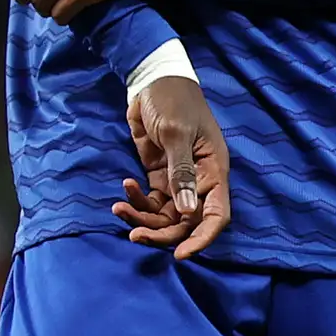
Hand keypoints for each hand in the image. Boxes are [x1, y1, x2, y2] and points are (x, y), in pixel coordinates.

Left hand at [118, 74, 229, 259]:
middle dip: (161, 234)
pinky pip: (150, 201)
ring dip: (143, 219)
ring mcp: (179, 180)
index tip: (181, 255)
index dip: (202, 239)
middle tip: (135, 236)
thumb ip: (181, 173)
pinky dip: (136, 201)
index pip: (216, 216)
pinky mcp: (160, 175)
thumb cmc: (173, 101)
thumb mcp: (177, 133)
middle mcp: (200, 181)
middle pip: (185, 223)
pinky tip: (124, 190)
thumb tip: (187, 212)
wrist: (152, 80)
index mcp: (214, 172)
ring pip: (165, 216)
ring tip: (119, 211)